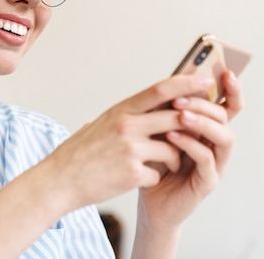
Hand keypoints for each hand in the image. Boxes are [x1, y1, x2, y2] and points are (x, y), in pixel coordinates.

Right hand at [40, 74, 219, 213]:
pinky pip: (158, 174)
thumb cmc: (79, 152)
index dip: (186, 83)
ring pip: (173, 149)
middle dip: (193, 124)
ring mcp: (130, 150)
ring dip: (175, 159)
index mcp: (120, 111)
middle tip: (203, 130)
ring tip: (167, 164)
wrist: (59, 180)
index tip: (204, 81)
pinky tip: (141, 179)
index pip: (160, 90)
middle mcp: (127, 126)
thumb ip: (129, 115)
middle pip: (176, 117)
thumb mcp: (102, 123)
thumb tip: (157, 103)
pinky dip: (155, 178)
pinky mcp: (132, 174)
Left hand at [136, 70, 241, 232]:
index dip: (232, 90)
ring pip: (224, 137)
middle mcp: (215, 144)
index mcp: (207, 128)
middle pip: (225, 117)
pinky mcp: (207, 181)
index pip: (228, 105)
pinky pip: (207, 159)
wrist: (145, 195)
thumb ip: (169, 107)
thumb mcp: (158, 127)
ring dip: (203, 123)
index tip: (226, 72)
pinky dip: (191, 145)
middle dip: (204, 104)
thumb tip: (174, 75)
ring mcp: (215, 163)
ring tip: (180, 114)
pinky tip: (172, 136)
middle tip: (179, 99)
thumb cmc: (153, 158)